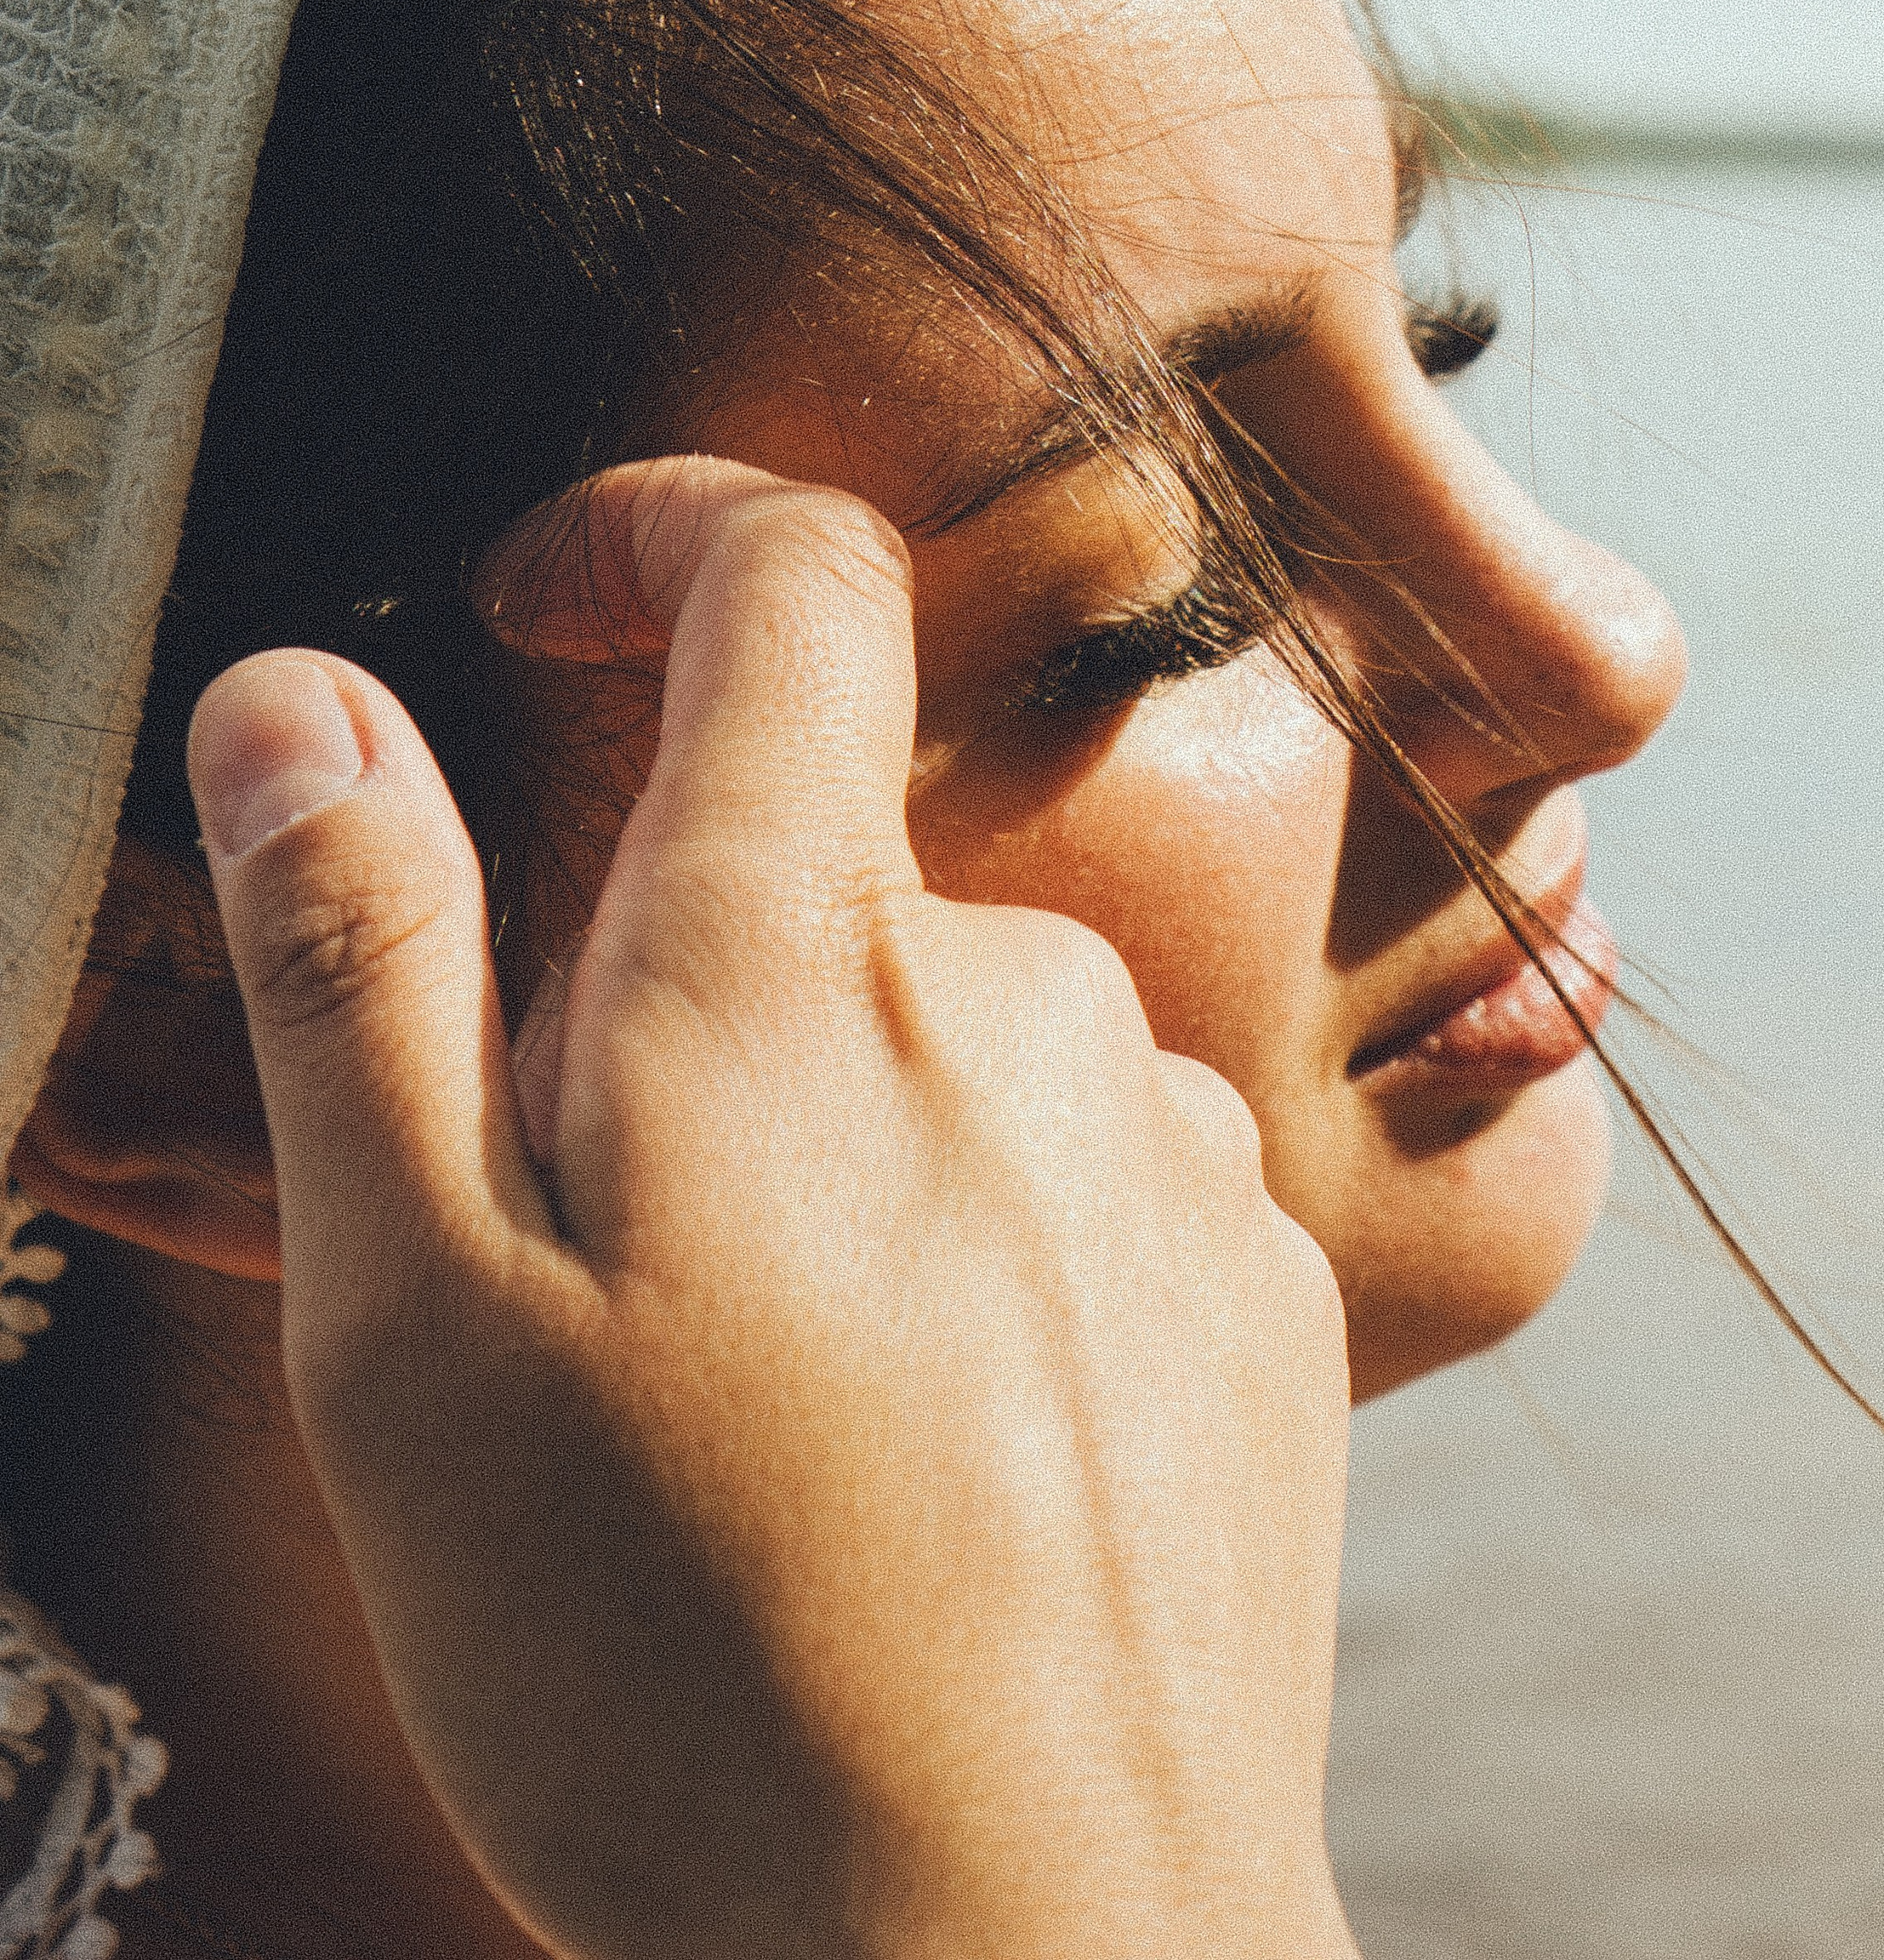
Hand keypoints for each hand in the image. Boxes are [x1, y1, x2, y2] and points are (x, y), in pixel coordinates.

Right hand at [189, 460, 1356, 1959]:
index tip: (543, 604)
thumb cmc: (673, 1667)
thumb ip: (360, 968)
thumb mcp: (412, 1319)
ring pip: (945, 1042)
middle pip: (823, 867)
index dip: (658, 528)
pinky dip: (971, 1257)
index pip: (790, 573)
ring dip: (828, 1148)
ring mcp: (1173, 1142)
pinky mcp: (1263, 1289)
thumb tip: (308, 703)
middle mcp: (1030, 997)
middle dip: (677, 987)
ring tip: (750, 1423)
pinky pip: (1076, 1180)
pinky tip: (911, 1476)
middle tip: (585, 1264)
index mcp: (796, 959)